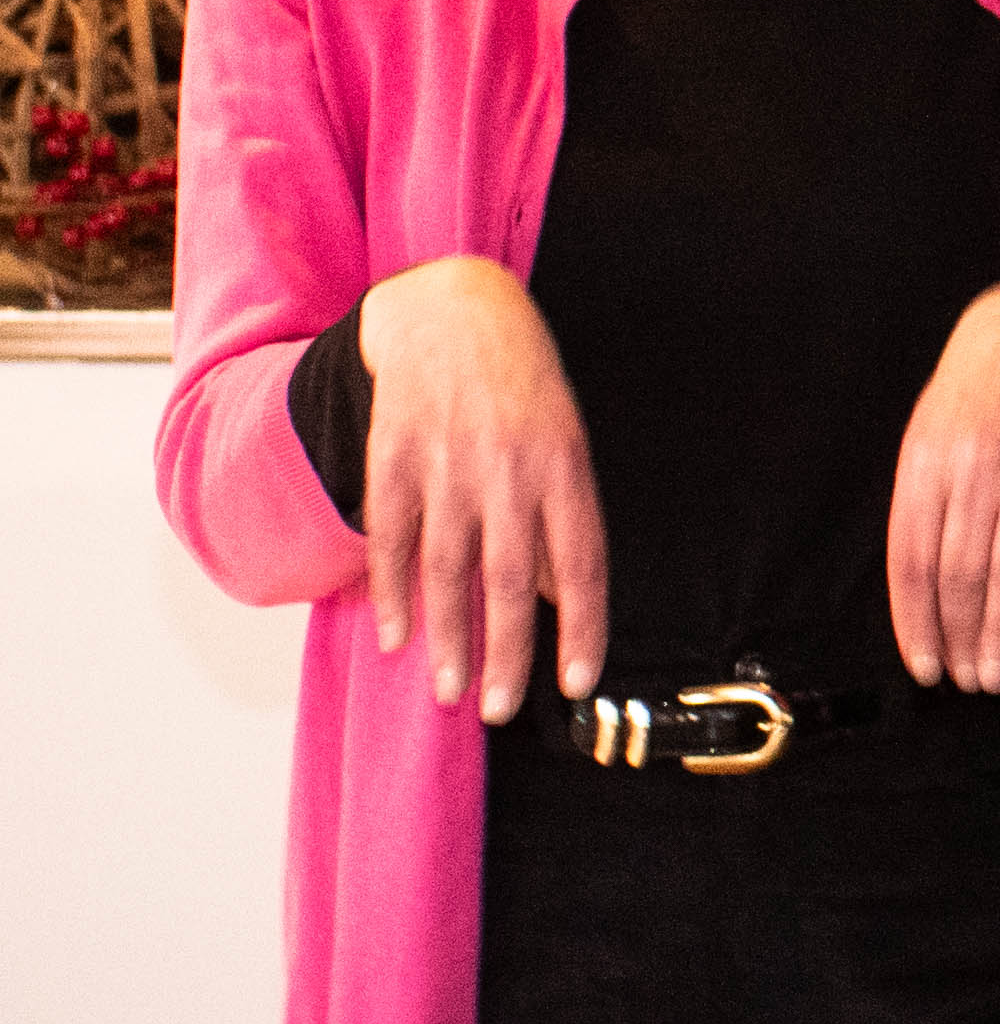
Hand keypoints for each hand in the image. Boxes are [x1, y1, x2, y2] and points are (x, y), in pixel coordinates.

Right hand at [356, 257, 606, 723]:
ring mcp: (448, 466)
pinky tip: (398, 635)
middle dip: (509, 653)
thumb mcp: (564, 438)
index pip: (582, 563)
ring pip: (448, 570)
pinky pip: (392, 539)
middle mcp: (509, 471)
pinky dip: (393, 592)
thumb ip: (561, 515)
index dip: (583, 627)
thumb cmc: (520, 384)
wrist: (451, 313)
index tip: (578, 682)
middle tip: (501, 711)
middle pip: (512, 580)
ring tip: (453, 691)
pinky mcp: (394, 460)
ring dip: (449, 638)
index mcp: (564, 466)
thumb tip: (563, 597)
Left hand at [886, 282, 999, 690]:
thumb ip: (926, 510)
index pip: (914, 562)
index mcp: (927, 463)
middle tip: (972, 680)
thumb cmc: (978, 398)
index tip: (927, 669)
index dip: (918, 625)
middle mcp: (978, 467)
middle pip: (963, 575)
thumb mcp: (929, 439)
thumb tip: (928, 600)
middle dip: (965, 639)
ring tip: (998, 669)